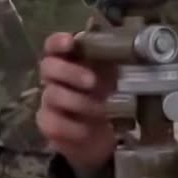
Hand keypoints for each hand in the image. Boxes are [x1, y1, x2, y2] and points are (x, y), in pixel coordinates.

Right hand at [36, 32, 117, 174]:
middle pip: (48, 67)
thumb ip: (114, 61)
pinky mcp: (48, 124)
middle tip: (92, 81)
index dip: (58, 42)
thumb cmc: (109, 97)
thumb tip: (129, 48)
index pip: (53, 45)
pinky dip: (73, 127)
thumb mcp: (115, 78)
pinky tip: (88, 130)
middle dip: (70, 72)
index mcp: (69, 60)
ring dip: (79, 102)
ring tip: (101, 110)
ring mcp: (48, 101)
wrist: (104, 136)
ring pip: (52, 95)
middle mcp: (54, 78)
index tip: (70, 42)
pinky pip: (53, 123)